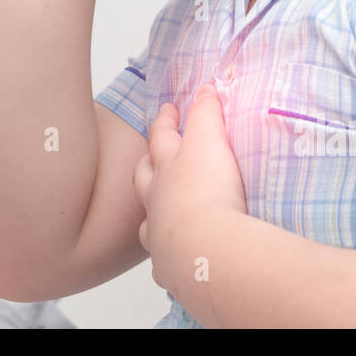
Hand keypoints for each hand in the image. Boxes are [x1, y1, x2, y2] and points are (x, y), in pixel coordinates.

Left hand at [133, 85, 248, 295]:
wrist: (205, 249)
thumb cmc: (207, 192)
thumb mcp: (211, 140)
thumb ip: (208, 112)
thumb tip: (205, 88)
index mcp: (167, 167)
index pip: (162, 136)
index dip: (166, 121)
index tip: (169, 110)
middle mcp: (157, 200)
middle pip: (144, 176)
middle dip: (147, 163)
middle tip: (152, 156)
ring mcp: (159, 235)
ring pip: (147, 220)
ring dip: (153, 212)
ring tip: (160, 210)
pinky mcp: (170, 267)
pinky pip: (163, 261)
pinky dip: (168, 257)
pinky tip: (174, 258)